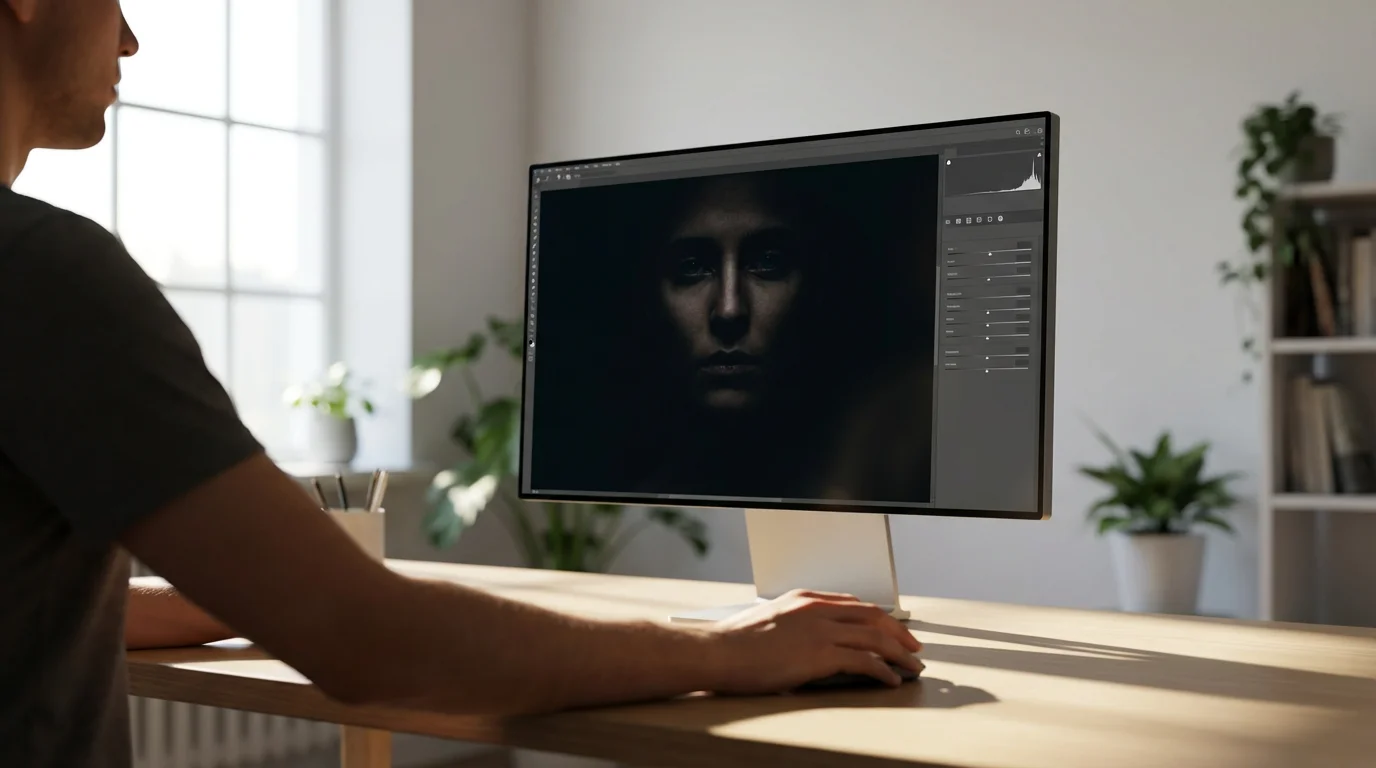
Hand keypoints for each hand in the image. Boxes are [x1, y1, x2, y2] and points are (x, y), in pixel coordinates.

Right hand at [706, 589, 921, 693]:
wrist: (719, 651)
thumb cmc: (736, 643)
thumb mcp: (771, 621)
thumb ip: (796, 625)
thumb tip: (813, 643)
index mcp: (805, 599)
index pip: (853, 604)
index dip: (877, 618)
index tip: (890, 630)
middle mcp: (817, 609)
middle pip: (872, 616)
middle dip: (898, 632)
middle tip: (913, 647)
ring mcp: (820, 630)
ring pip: (875, 638)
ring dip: (899, 654)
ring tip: (912, 667)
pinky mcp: (820, 654)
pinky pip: (865, 661)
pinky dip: (883, 671)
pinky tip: (890, 680)